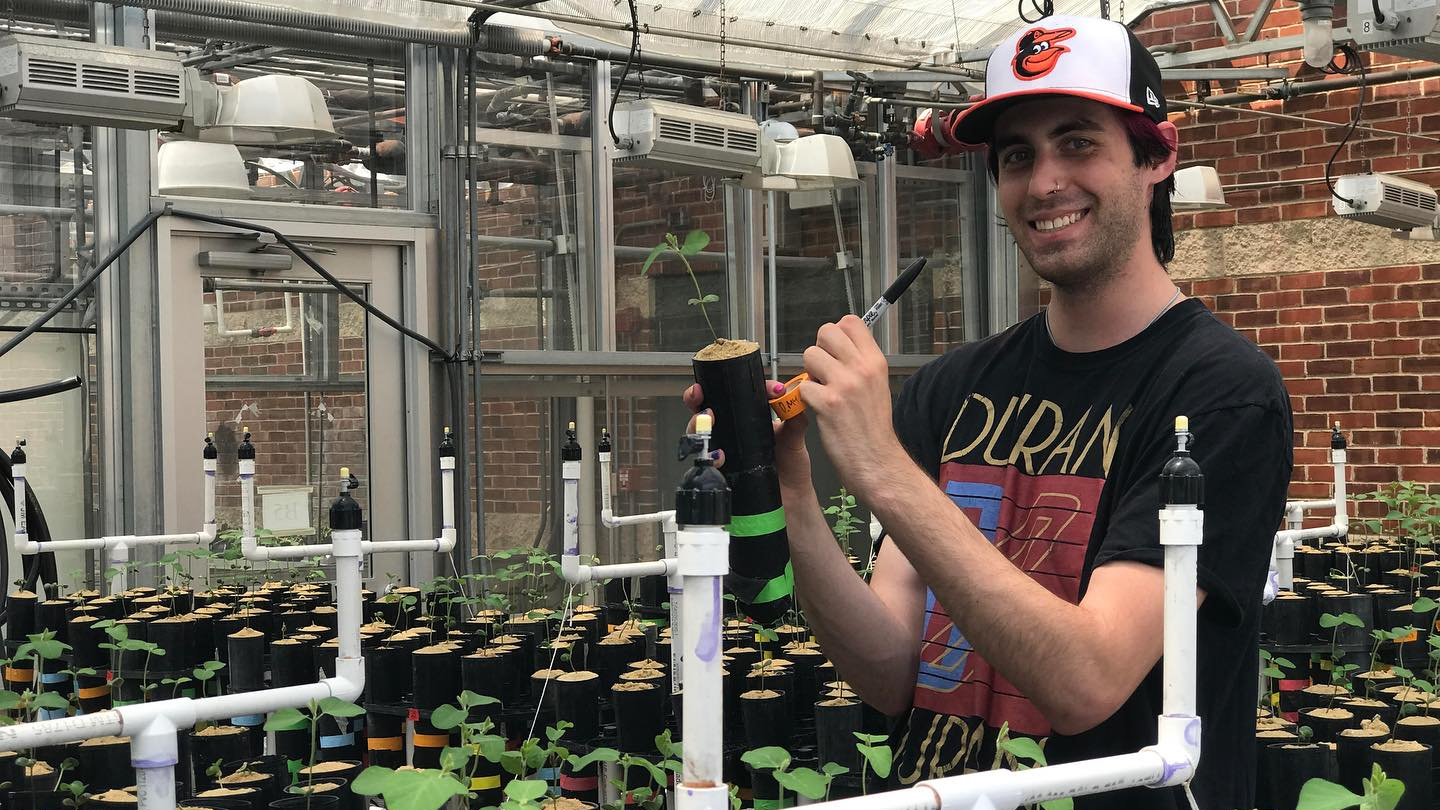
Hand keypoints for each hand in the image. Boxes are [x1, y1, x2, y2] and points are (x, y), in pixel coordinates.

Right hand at [681, 382, 811, 488]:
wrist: (791, 498)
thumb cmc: (791, 467)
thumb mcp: (795, 437)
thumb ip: (794, 418)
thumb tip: (792, 397)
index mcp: (745, 418)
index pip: (729, 394)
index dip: (725, 383)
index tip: (728, 378)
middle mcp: (730, 432)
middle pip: (703, 409)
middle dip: (696, 398)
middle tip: (699, 394)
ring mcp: (723, 450)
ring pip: (698, 433)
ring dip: (697, 424)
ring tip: (708, 420)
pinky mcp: (720, 471)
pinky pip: (705, 462)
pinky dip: (708, 457)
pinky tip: (718, 456)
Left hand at [799, 315, 906, 494]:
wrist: (877, 462)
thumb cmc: (873, 427)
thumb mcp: (876, 385)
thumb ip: (859, 363)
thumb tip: (836, 345)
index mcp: (875, 361)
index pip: (850, 322)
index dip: (836, 333)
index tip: (834, 352)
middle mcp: (862, 368)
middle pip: (826, 332)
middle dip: (818, 350)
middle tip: (824, 372)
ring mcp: (845, 385)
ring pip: (810, 355)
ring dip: (809, 374)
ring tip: (821, 391)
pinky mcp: (828, 404)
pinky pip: (803, 386)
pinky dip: (806, 398)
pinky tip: (818, 410)